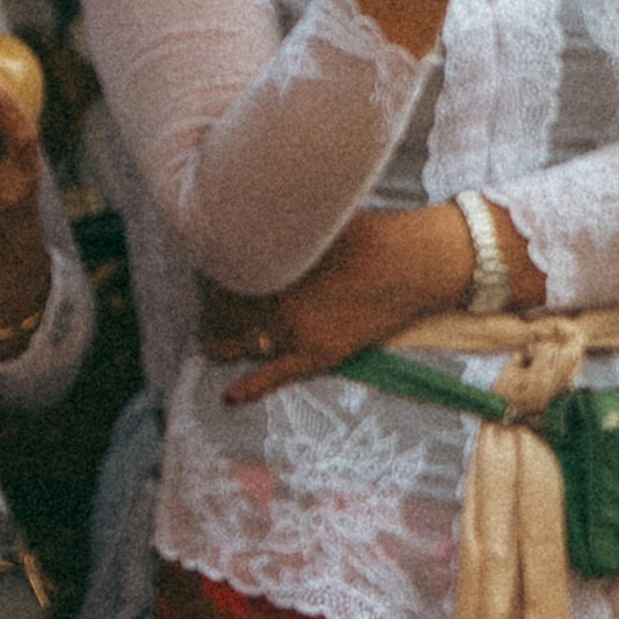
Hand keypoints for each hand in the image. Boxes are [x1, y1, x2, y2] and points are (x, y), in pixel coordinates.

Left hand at [199, 195, 474, 401]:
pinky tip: (229, 398)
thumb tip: (256, 227)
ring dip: (223, 345)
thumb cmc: (371, 233)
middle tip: (206, 308)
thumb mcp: (317, 220)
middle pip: (231, 307)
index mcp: (273, 260)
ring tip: (208, 347)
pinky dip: (251, 388)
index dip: (214, 271)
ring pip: (245, 341)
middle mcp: (275, 295)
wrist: (412, 262)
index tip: (207, 270)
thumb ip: (285, 231)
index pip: (228, 271)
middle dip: (216, 307)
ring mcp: (293, 328)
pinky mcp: (316, 353)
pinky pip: (275, 375)